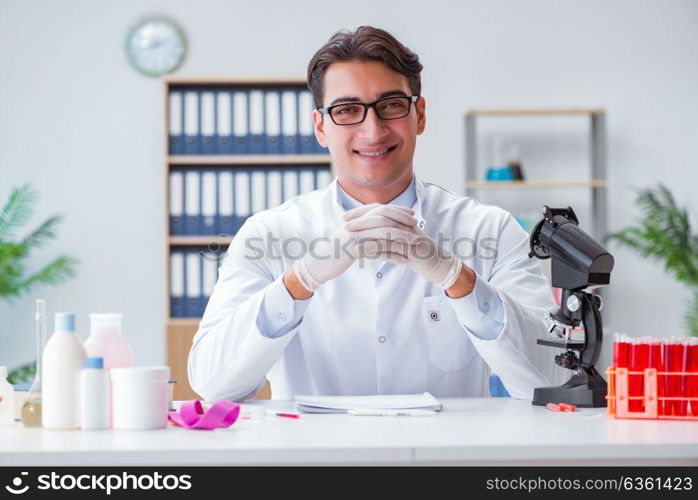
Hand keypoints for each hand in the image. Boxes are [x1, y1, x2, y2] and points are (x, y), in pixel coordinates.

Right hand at [292, 203, 415, 291]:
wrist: (317, 264)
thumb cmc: (334, 252)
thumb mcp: (349, 237)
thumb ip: (363, 230)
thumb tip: (377, 228)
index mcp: (355, 219)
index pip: (380, 209)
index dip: (397, 210)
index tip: (411, 214)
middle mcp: (355, 224)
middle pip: (384, 217)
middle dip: (402, 220)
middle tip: (417, 225)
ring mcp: (354, 236)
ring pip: (384, 233)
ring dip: (402, 238)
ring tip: (415, 244)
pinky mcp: (354, 250)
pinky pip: (378, 251)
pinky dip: (393, 255)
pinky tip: (404, 261)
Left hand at [344, 205, 462, 288]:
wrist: (440, 265)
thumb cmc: (420, 255)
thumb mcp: (403, 242)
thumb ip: (389, 236)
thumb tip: (371, 235)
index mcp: (402, 222)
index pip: (379, 211)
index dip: (361, 213)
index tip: (345, 216)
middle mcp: (405, 226)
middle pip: (380, 217)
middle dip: (360, 219)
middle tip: (344, 222)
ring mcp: (409, 236)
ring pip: (384, 230)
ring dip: (366, 232)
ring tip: (350, 235)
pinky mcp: (411, 249)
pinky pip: (392, 246)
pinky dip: (377, 247)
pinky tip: (364, 250)